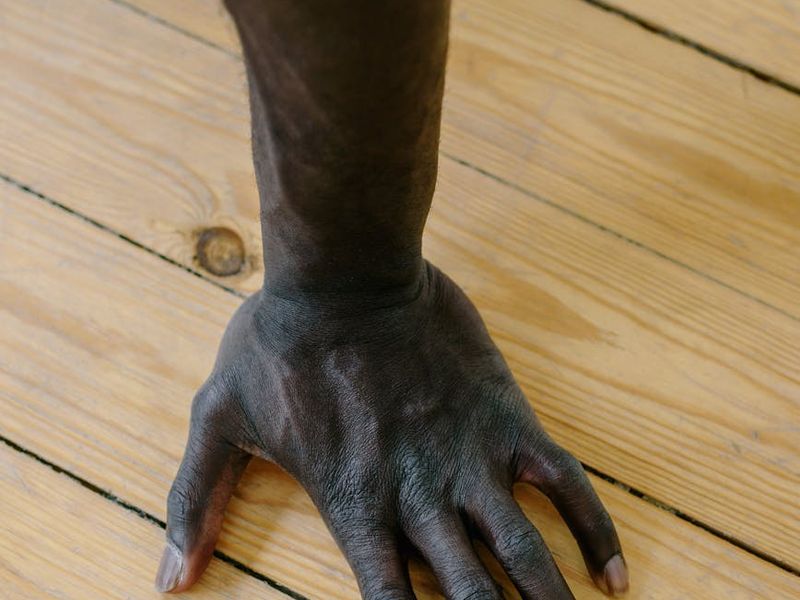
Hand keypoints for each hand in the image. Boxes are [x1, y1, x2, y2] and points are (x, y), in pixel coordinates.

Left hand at [156, 262, 628, 597]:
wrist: (344, 272)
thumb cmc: (278, 343)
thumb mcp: (219, 419)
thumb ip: (193, 501)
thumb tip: (168, 581)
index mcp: (353, 504)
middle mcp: (418, 495)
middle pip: (468, 597)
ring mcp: (468, 456)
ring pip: (524, 553)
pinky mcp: (504, 416)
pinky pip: (564, 481)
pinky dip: (594, 529)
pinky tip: (612, 572)